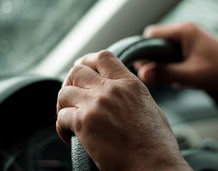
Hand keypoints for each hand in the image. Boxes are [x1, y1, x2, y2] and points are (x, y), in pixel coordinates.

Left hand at [56, 50, 189, 170]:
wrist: (154, 165)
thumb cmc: (156, 143)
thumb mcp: (149, 107)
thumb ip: (130, 94)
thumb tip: (119, 94)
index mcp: (130, 84)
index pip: (103, 57)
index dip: (88, 61)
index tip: (83, 70)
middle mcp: (112, 89)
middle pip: (77, 71)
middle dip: (70, 82)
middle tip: (71, 96)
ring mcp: (96, 104)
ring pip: (64, 92)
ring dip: (63, 105)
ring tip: (68, 117)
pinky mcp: (84, 123)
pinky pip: (61, 117)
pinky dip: (61, 127)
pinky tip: (68, 135)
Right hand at [136, 22, 217, 90]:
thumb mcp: (190, 75)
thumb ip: (165, 74)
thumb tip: (140, 73)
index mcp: (184, 30)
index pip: (150, 34)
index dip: (144, 50)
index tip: (143, 67)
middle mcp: (186, 30)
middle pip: (157, 41)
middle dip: (155, 59)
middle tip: (157, 75)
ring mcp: (191, 39)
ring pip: (166, 50)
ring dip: (166, 64)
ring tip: (174, 78)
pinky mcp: (195, 48)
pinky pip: (176, 55)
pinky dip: (175, 66)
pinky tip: (183, 80)